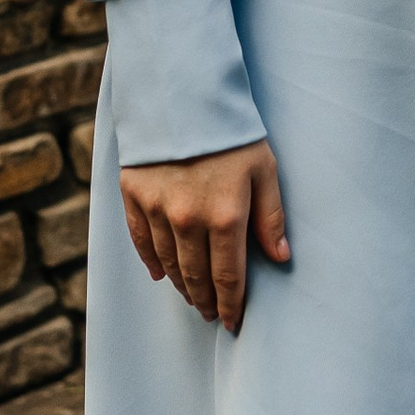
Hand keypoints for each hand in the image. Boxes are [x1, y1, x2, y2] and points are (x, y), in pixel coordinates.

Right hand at [117, 139, 288, 333]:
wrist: (182, 92)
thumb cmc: (232, 130)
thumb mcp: (264, 168)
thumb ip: (271, 216)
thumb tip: (281, 257)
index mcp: (225, 216)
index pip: (228, 276)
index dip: (231, 304)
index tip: (234, 322)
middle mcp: (187, 220)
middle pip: (195, 276)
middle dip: (206, 301)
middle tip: (212, 316)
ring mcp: (157, 209)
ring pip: (168, 263)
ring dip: (181, 285)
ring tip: (192, 298)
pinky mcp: (134, 195)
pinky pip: (141, 240)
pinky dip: (151, 261)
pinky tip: (160, 274)